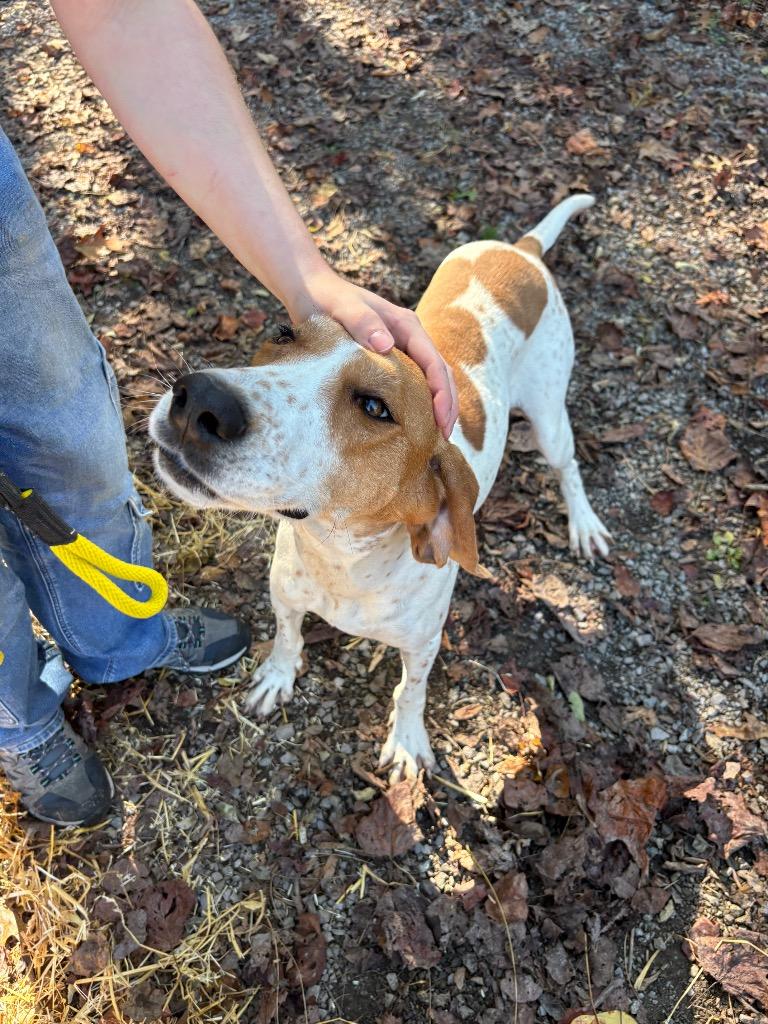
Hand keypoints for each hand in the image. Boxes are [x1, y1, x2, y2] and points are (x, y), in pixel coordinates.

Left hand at [290, 268, 457, 438]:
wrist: (313, 291)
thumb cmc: (326, 298)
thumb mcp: (343, 309)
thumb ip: (363, 322)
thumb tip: (386, 344)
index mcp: (407, 326)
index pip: (434, 364)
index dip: (441, 393)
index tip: (441, 420)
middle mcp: (410, 336)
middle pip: (440, 373)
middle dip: (447, 404)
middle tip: (444, 436)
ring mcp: (403, 346)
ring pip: (431, 378)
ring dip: (438, 404)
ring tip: (436, 435)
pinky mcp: (392, 356)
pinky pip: (414, 380)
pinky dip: (421, 400)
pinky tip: (416, 420)